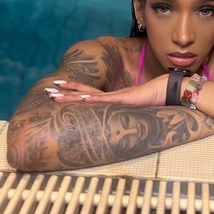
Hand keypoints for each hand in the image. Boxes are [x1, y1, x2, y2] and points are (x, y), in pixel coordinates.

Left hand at [45, 75, 168, 106]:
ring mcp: (117, 96)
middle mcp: (111, 95)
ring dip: (72, 95)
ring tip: (56, 94)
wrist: (167, 90)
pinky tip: (83, 99)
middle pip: (84, 92)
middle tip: (47, 91)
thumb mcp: (134, 110)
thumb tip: (118, 123)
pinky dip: (94, 99)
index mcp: (112, 98)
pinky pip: (107, 100)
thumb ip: (125, 114)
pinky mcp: (125, 99)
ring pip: (89, 95)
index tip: (58, 91)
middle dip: (66, 91)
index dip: (73, 92)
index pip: (88, 94)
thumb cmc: (153, 100)